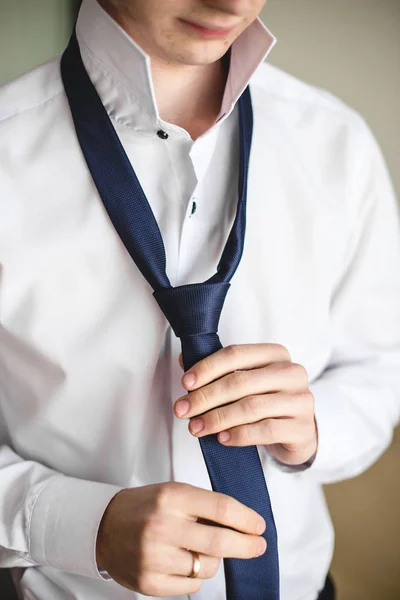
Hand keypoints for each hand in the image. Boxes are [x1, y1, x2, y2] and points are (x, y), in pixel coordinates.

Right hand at [96, 483, 265, 595]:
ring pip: (207, 567)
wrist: (104, 526)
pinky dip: (195, 574)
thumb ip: (204, 507)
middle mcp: (162, 526)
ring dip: (214, 560)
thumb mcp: (173, 493)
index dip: (246, 519)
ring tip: (198, 549)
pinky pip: (191, 585)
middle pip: (220, 541)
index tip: (259, 525)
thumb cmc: (145, 507)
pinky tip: (183, 561)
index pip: (221, 508)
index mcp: (171, 497)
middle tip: (259, 545)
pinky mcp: (149, 582)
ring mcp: (154, 557)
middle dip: (247, 545)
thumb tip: (244, 525)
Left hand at [175, 344, 316, 465]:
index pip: (236, 354)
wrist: (297, 432)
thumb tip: (184, 359)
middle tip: (183, 410)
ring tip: (196, 427)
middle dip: (205, 397)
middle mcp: (292, 373)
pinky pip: (265, 430)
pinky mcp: (302, 428)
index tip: (185, 383)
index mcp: (276, 354)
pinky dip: (239, 434)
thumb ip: (217, 369)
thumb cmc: (266, 401)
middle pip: (240, 382)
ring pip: (251, 407)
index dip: (208, 367)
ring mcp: (300, 400)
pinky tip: (222, 438)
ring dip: (217, 418)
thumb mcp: (245, 381)